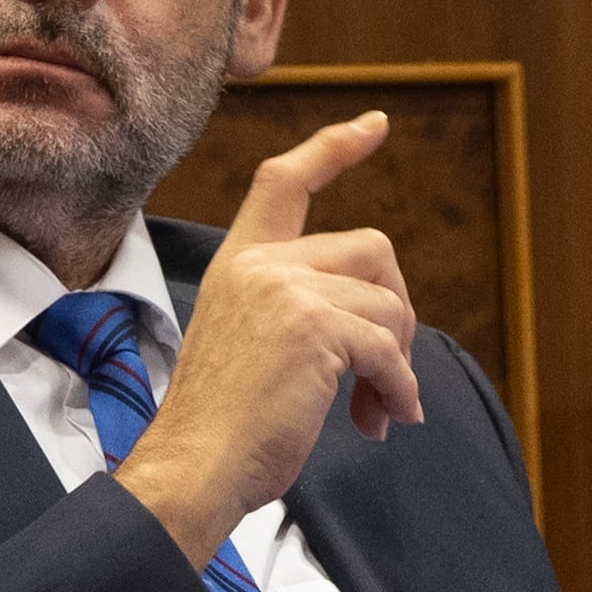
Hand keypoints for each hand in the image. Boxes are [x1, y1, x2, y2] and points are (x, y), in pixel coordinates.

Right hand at [116, 111, 421, 567]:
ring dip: (397, 362)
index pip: (285, 182)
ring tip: (378, 407)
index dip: (334, 148)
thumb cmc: (220, 427)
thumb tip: (380, 317)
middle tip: (386, 370)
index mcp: (239, 263)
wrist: (193, 466)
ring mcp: (287, 292)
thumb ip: (296, 309)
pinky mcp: (315, 329)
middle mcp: (261, 265)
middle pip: (372, 249)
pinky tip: (383, 420)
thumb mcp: (248, 343)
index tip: (375, 125)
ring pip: (388, 303)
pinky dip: (398, 389)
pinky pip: (389, 350)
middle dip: (395, 309)